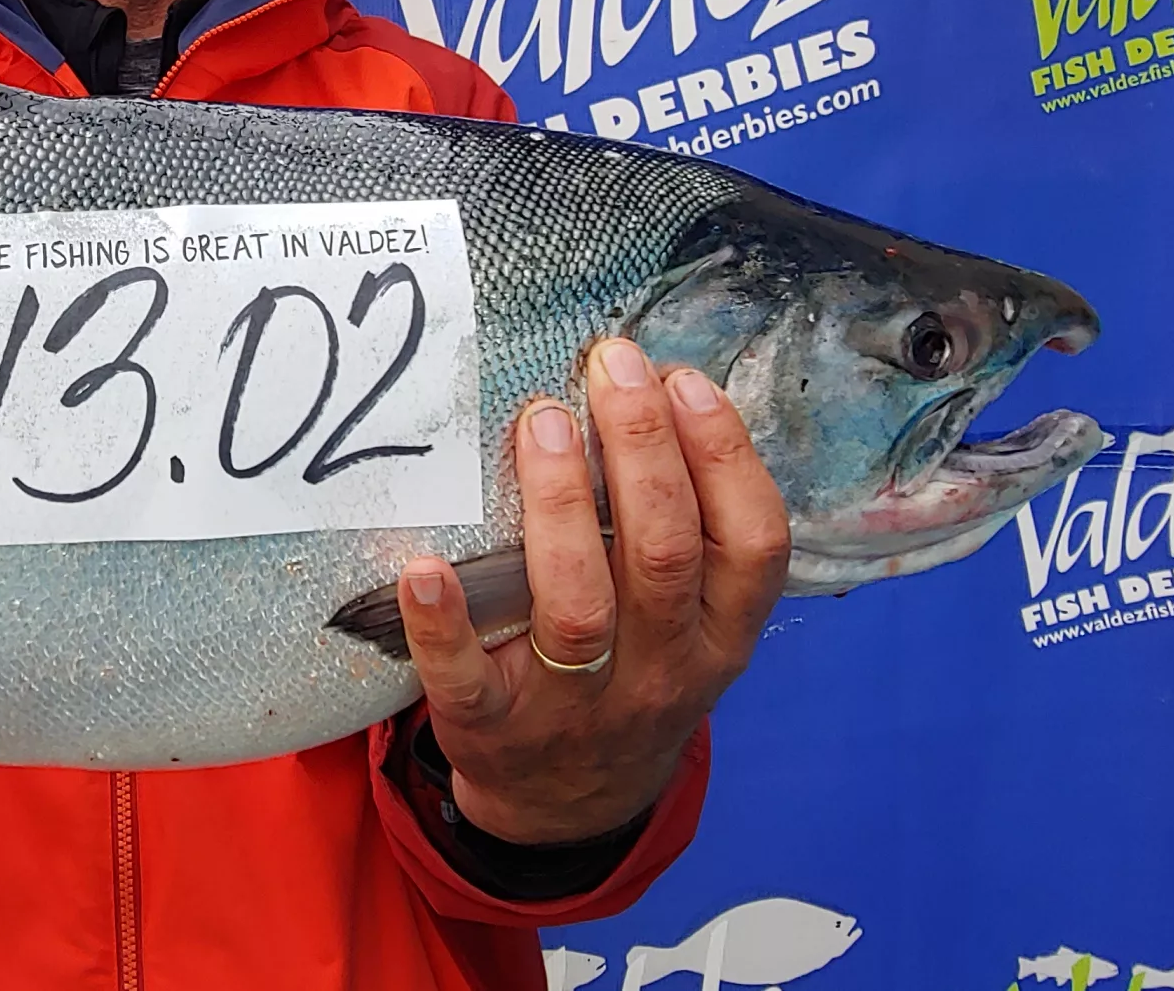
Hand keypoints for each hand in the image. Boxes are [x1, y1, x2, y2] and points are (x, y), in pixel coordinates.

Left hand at [392, 338, 790, 845]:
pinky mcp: (491, 727)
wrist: (565, 808)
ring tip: (544, 421)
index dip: (724, 456)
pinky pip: (466, 678)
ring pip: (578, 605)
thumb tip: (654, 393)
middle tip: (611, 365)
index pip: (752, 544)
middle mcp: (659, 671)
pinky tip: (421, 565)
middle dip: (642, 449)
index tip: (683, 380)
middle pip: (663, 555)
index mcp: (718, 639)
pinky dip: (443, 622)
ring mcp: (574, 705)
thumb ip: (687, 534)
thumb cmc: (630, 676)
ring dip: (562, 506)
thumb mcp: (690, 627)